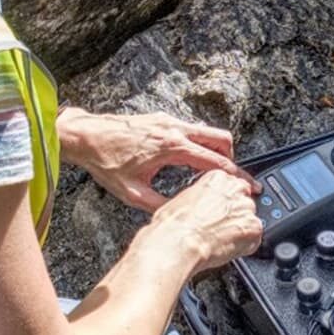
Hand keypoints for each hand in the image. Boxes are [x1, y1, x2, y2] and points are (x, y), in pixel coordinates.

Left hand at [57, 107, 259, 211]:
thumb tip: (178, 216)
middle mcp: (174, 129)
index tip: (248, 183)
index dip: (235, 174)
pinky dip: (199, 141)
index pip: (215, 161)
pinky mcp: (161, 118)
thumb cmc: (105, 161)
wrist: (85, 136)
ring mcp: (169, 120)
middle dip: (232, 157)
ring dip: (216, 148)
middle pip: (221, 138)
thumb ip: (159, 206)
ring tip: (212, 170)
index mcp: (172, 147)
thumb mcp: (132, 193)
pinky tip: (190, 158)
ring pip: (207, 131)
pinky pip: (191, 129)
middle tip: (233, 176)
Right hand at [150, 170, 262, 274]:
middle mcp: (235, 189)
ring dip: (240, 230)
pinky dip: (244, 246)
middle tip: (219, 228)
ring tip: (220, 241)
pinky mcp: (254, 228)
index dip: (226, 201)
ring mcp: (246, 209)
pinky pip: (254, 238)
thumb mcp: (184, 199)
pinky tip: (227, 249)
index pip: (233, 185)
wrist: (177, 243)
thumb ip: (202, 197)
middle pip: (244, 201)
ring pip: (250, 220)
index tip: (221, 210)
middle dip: (235, 215)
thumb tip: (204, 206)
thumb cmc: (173, 224)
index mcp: (218, 178)